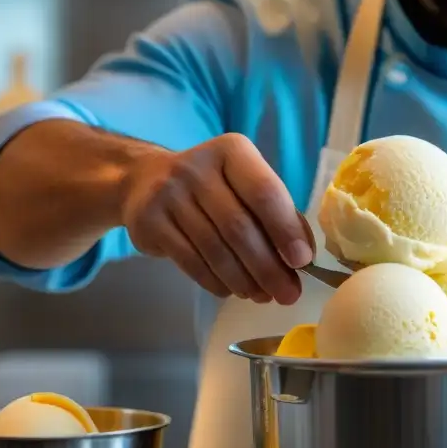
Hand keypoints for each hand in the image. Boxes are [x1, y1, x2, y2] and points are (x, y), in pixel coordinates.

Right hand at [120, 133, 312, 303]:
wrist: (144, 181)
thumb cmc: (213, 186)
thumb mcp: (245, 184)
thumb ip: (276, 212)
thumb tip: (302, 256)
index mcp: (232, 151)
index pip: (264, 192)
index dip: (285, 229)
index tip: (301, 261)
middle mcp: (197, 168)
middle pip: (239, 226)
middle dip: (268, 267)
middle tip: (288, 294)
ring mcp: (169, 194)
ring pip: (215, 249)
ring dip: (244, 280)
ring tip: (263, 296)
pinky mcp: (149, 222)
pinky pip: (190, 261)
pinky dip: (216, 282)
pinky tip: (232, 291)